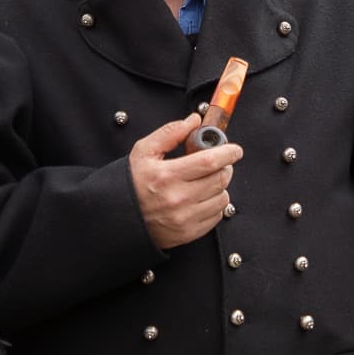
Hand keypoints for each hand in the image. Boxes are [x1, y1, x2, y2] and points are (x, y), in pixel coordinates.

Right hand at [129, 114, 242, 249]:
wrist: (119, 217)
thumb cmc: (131, 184)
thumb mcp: (144, 151)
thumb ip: (171, 133)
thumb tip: (194, 121)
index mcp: (167, 176)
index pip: (210, 161)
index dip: (228, 153)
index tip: (234, 149)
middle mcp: (178, 199)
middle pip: (220, 180)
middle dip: (225, 168)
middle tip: (218, 163)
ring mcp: (184, 218)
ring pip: (222, 198)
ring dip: (220, 187)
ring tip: (205, 181)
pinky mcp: (188, 233)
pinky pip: (216, 216)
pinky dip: (215, 205)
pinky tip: (201, 198)